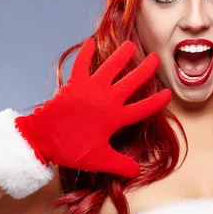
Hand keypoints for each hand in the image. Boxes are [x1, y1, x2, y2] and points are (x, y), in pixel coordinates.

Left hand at [15, 38, 171, 177]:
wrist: (44, 139)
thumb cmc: (72, 150)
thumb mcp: (100, 160)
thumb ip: (121, 165)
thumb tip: (137, 172)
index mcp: (115, 118)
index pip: (142, 108)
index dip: (156, 102)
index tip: (168, 94)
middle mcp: (107, 100)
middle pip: (131, 82)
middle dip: (145, 70)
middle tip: (155, 59)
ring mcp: (91, 89)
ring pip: (110, 68)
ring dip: (121, 56)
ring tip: (130, 46)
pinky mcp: (74, 84)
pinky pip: (81, 64)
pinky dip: (85, 53)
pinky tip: (90, 41)